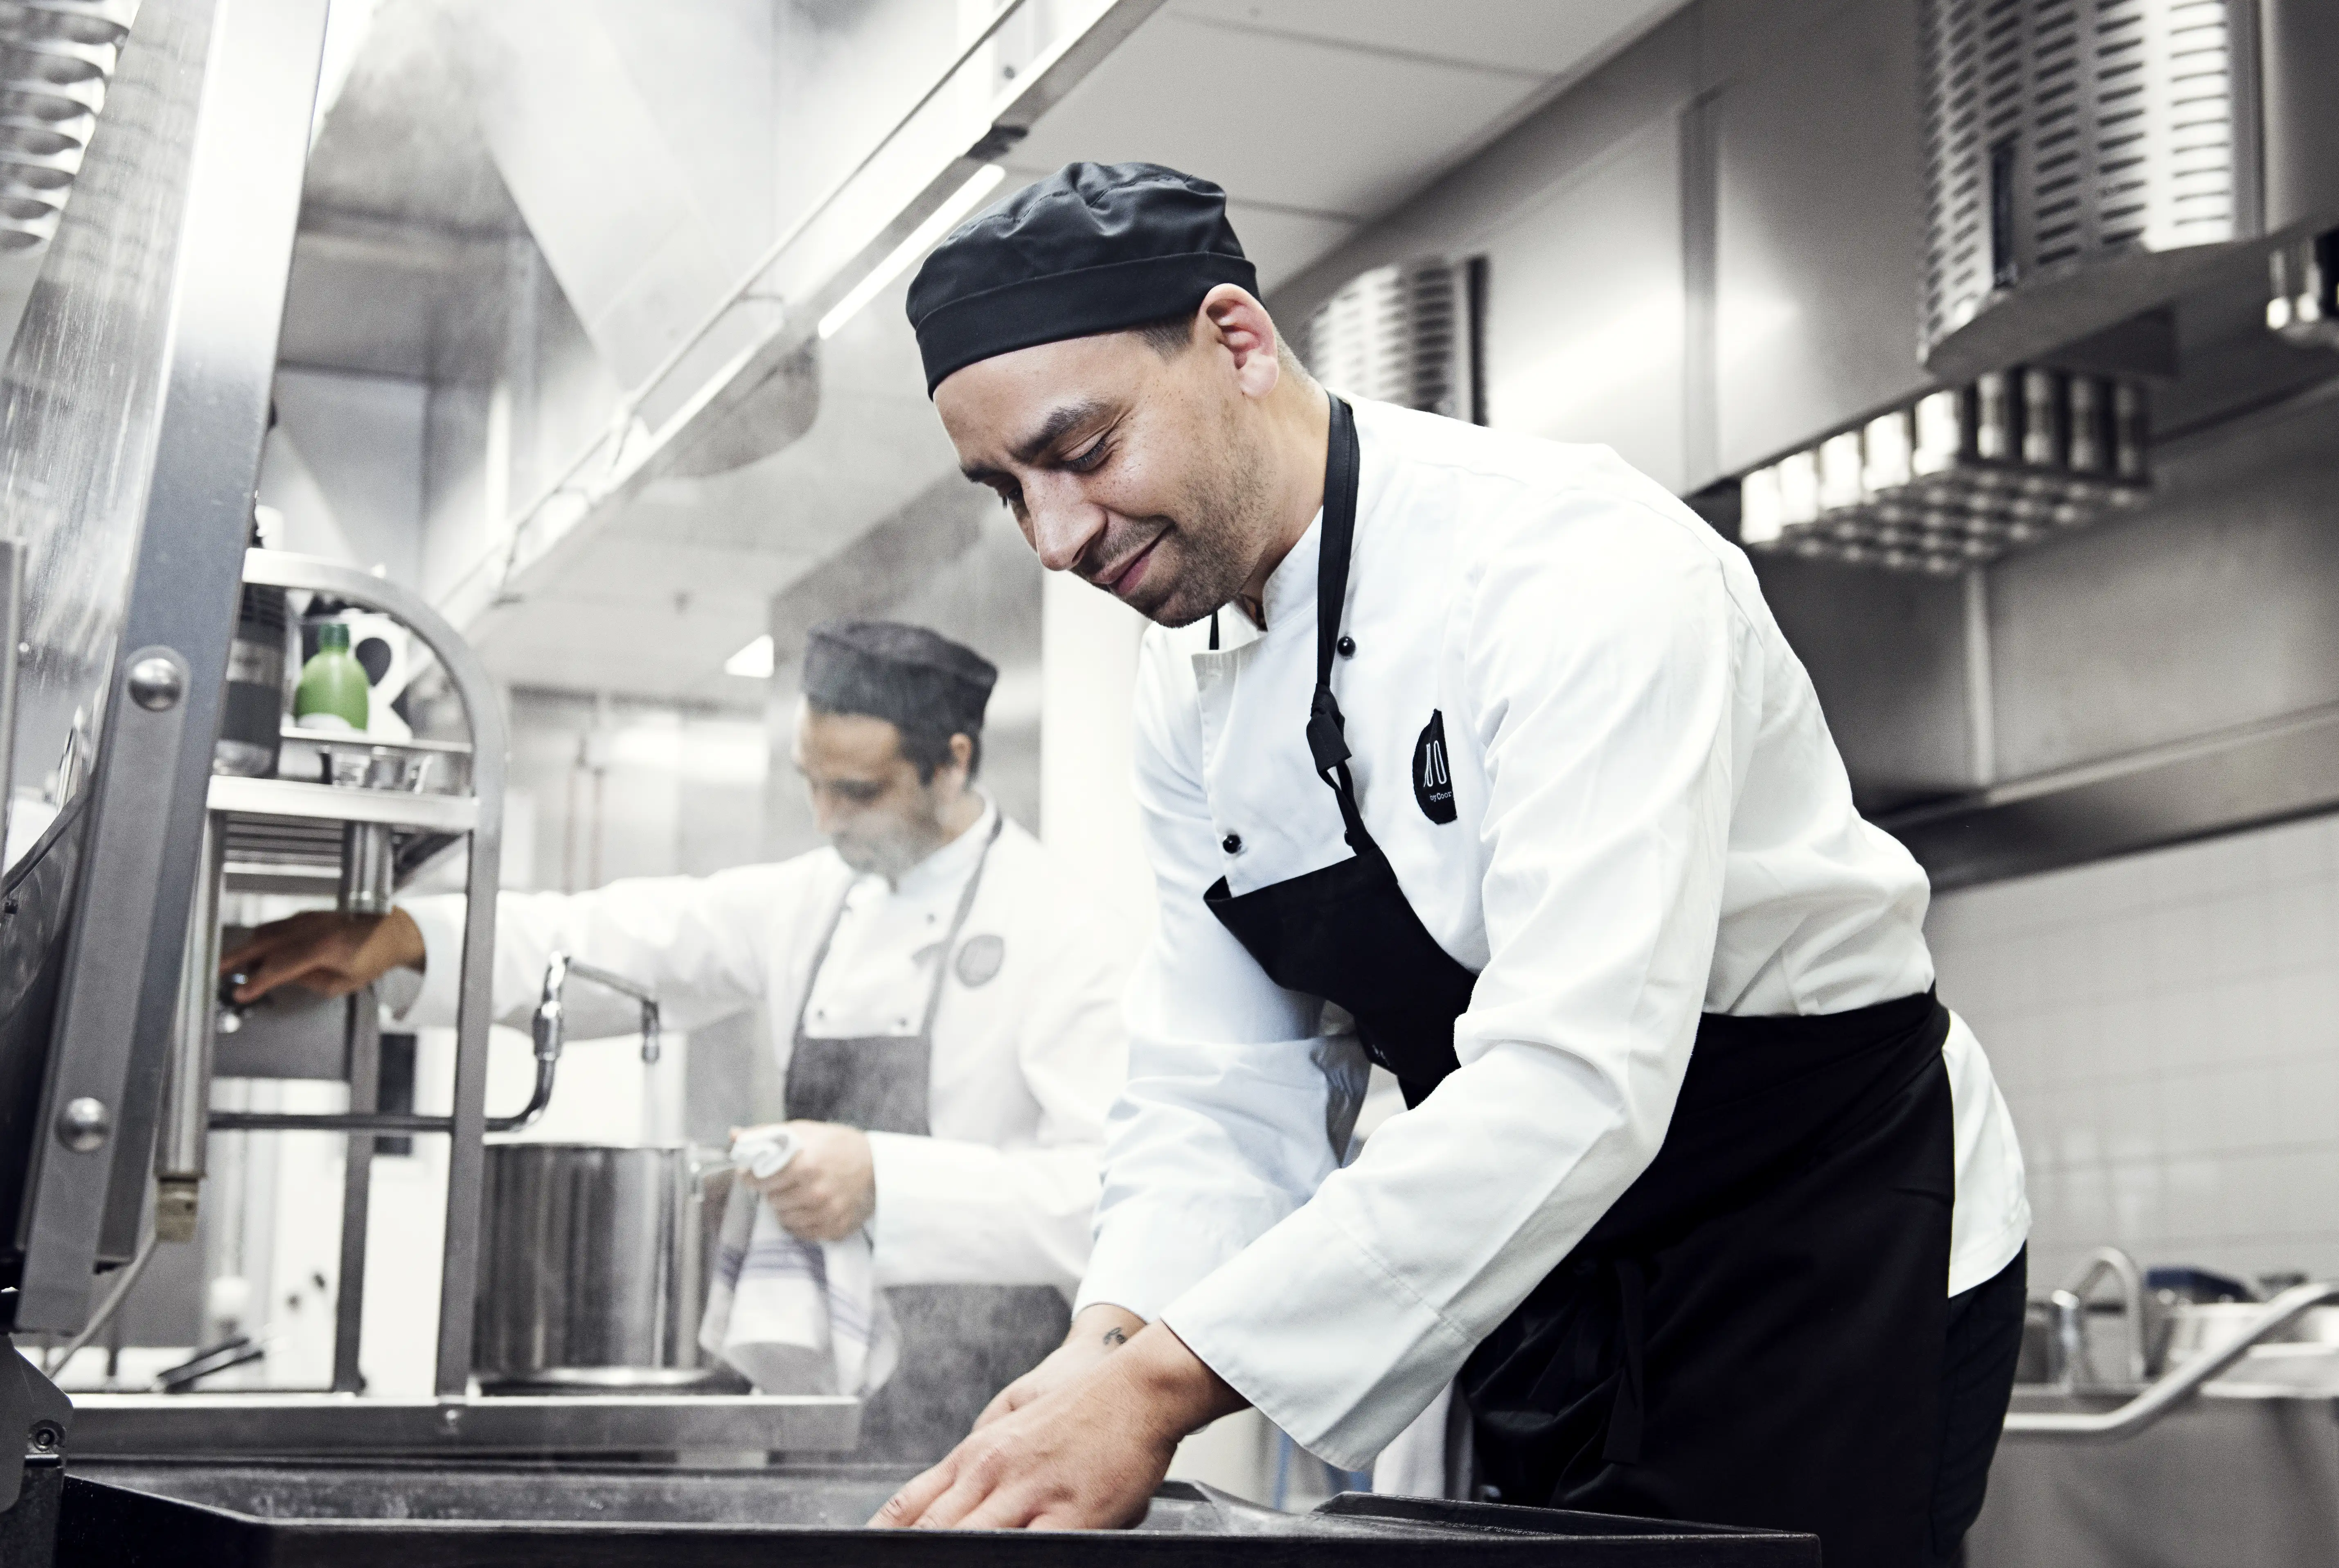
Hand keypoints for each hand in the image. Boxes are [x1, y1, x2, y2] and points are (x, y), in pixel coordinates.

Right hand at [220, 908, 425, 1001]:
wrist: (391, 931)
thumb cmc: (372, 958)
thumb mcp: (342, 983)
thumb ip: (307, 981)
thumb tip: (278, 978)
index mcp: (324, 946)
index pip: (280, 966)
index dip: (257, 981)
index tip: (241, 992)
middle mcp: (313, 927)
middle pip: (265, 943)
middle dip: (238, 958)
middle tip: (217, 971)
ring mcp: (309, 918)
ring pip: (268, 932)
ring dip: (248, 948)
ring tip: (234, 967)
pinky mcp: (307, 915)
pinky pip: (278, 927)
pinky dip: (263, 939)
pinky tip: (256, 953)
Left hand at [734, 1121, 874, 1241]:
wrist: (879, 1166)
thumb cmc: (838, 1145)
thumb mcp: (804, 1131)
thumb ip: (767, 1134)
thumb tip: (734, 1136)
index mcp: (804, 1164)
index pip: (760, 1180)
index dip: (753, 1176)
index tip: (754, 1174)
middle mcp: (814, 1192)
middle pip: (771, 1200)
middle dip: (772, 1190)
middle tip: (783, 1181)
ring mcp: (826, 1213)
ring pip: (784, 1218)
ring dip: (785, 1207)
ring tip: (796, 1194)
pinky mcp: (835, 1228)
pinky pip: (802, 1232)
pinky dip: (799, 1222)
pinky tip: (806, 1208)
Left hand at [870, 1321, 1245, 1530]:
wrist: (1135, 1387)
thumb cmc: (1078, 1409)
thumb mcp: (1012, 1428)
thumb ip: (979, 1468)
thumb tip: (953, 1503)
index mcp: (973, 1454)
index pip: (908, 1507)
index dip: (883, 1538)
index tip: (869, 1557)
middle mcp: (991, 1472)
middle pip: (933, 1533)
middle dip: (913, 1558)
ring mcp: (1029, 1493)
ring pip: (971, 1543)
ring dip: (957, 1560)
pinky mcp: (1071, 1514)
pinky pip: (1032, 1551)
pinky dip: (1013, 1560)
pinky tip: (1001, 1566)